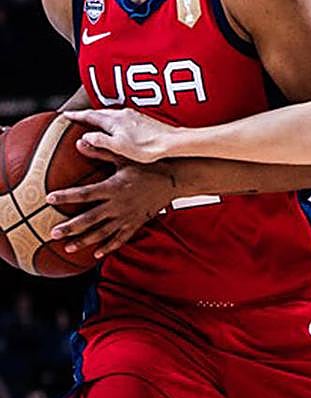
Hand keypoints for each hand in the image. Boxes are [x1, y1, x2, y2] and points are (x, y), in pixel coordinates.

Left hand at [46, 146, 176, 258]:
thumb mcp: (125, 157)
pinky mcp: (136, 223)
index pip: (85, 193)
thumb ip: (101, 152)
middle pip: (90, 218)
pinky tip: (97, 254)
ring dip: (85, 241)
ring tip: (68, 247)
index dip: (66, 196)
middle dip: (70, 227)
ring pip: (102, 232)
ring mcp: (127, 216)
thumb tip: (80, 142)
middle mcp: (118, 205)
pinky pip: (121, 238)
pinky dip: (109, 247)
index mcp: (114, 187)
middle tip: (53, 234)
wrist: (174, 180)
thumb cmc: (149, 166)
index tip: (49, 199)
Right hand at [63, 108, 176, 163]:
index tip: (65, 115)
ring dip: (99, 115)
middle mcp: (123, 114)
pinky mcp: (142, 119)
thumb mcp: (119, 147)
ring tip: (92, 120)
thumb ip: (100, 141)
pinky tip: (116, 124)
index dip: (77, 116)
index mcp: (115, 120)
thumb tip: (84, 137)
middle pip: (100, 112)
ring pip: (111, 113)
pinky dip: (112, 118)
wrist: (173, 143)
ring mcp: (134, 115)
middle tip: (75, 116)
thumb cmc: (148, 147)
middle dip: (86, 114)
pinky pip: (121, 116)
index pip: (90, 115)